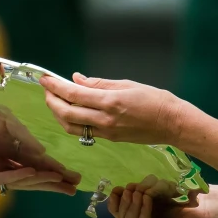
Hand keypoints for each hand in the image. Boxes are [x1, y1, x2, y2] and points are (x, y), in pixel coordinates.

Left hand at [0, 120, 78, 194]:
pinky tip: (31, 174)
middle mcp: (0, 170)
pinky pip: (0, 177)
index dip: (54, 171)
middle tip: (74, 186)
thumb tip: (41, 150)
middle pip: (33, 178)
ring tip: (59, 182)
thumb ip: (19, 135)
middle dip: (54, 181)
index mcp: (7, 158)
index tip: (73, 176)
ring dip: (40, 181)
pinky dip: (16, 176)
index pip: (35, 166)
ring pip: (20, 181)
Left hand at [39, 73, 187, 144]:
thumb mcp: (127, 84)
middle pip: (66, 113)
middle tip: (46, 89)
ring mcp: (106, 132)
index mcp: (109, 101)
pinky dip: (71, 122)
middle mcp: (105, 119)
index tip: (44, 78)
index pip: (73, 94)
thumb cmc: (155, 100)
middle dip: (51, 100)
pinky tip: (70, 111)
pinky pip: (83, 132)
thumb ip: (99, 83)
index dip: (55, 86)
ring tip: (54, 100)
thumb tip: (77, 79)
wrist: (172, 124)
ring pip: (71, 126)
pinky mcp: (110, 139)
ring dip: (58, 114)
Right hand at [108, 181, 217, 217]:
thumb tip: (124, 189)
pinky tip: (147, 199)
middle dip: (124, 203)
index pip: (121, 213)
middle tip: (130, 190)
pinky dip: (142, 211)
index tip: (116, 189)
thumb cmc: (186, 194)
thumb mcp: (159, 190)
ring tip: (139, 194)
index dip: (115, 202)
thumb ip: (142, 191)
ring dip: (131, 207)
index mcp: (144, 216)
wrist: (207, 204)